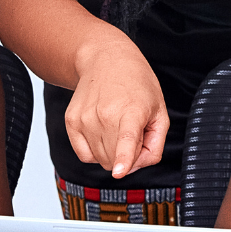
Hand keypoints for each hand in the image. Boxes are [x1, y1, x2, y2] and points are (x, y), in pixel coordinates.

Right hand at [64, 43, 168, 177]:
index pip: (126, 138)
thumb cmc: (137, 84)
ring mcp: (85, 118)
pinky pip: (84, 155)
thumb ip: (155, 145)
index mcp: (132, 110)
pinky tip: (103, 131)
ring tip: (117, 125)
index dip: (123, 158)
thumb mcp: (159, 111)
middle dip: (127, 156)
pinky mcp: (71, 121)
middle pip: (115, 160)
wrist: (105, 59)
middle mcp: (105, 114)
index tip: (118, 172)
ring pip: (100, 160)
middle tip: (133, 132)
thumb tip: (134, 167)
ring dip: (111, 152)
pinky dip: (95, 150)